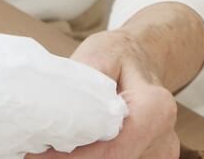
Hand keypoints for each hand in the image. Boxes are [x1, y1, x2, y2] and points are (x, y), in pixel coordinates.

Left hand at [28, 30, 179, 158]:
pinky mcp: (153, 157)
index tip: (40, 153)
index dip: (75, 156)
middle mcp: (164, 136)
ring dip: (84, 157)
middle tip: (39, 149)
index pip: (113, 150)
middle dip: (76, 158)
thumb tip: (59, 105)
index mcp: (155, 109)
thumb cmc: (119, 54)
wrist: (142, 57)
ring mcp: (161, 151)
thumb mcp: (99, 55)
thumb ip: (86, 82)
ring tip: (54, 145)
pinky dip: (96, 155)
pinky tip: (76, 145)